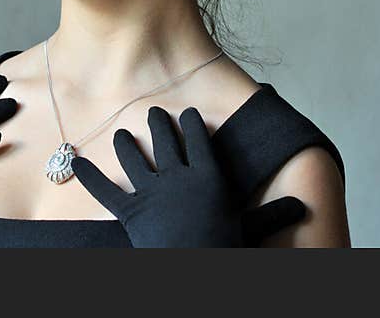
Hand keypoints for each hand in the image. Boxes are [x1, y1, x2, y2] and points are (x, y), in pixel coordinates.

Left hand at [70, 106, 305, 247]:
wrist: (198, 269)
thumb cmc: (226, 249)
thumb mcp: (250, 229)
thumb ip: (272, 215)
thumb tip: (302, 209)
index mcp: (208, 177)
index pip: (200, 142)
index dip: (193, 126)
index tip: (189, 113)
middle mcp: (178, 178)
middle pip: (166, 143)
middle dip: (159, 124)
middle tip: (155, 111)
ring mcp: (152, 193)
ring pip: (135, 159)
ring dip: (127, 145)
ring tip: (122, 133)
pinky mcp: (131, 212)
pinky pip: (106, 191)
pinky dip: (91, 177)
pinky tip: (77, 163)